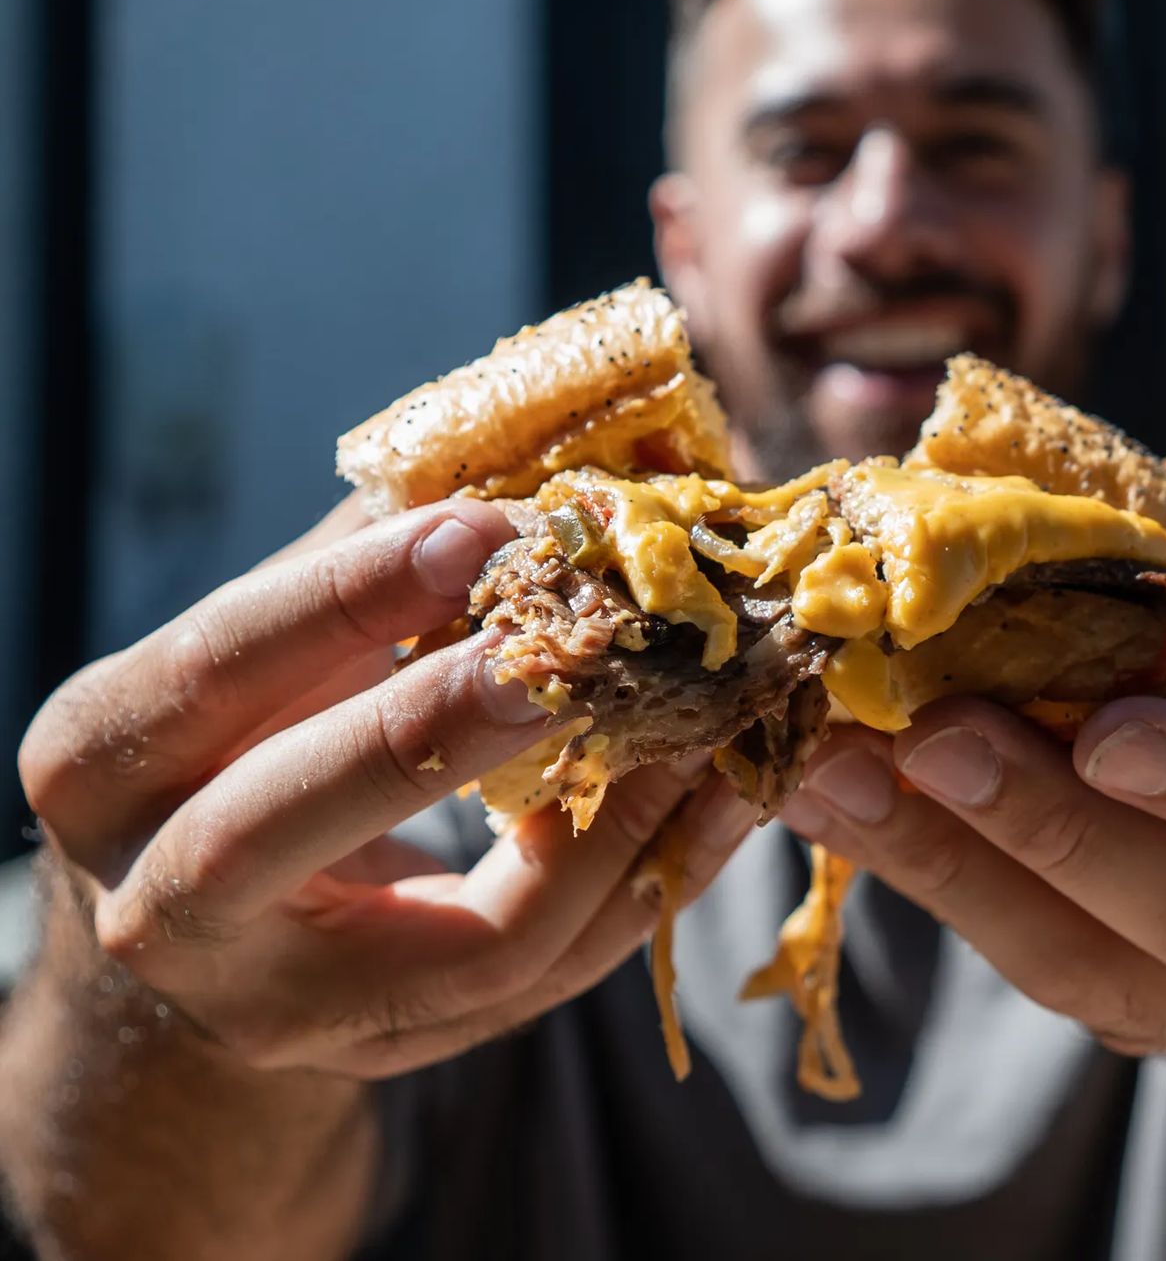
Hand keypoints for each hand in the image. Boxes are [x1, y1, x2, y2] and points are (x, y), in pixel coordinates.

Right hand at [19, 496, 756, 1079]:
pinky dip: (643, 882)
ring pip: (466, 945)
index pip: (213, 672)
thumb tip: (500, 463)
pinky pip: (546, 978)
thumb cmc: (243, 743)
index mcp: (104, 764)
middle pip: (273, 831)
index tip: (477, 529)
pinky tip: (715, 800)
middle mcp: (158, 907)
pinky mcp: (398, 1048)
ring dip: (607, 823)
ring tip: (696, 724)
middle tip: (566, 648)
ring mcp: (283, 1006)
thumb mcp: (263, 655)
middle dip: (428, 731)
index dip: (344, 600)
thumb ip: (355, 571)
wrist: (212, 933)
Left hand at [777, 455, 1165, 1083]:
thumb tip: (1099, 488)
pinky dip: (924, 882)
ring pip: (1090, 969)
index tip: (1105, 738)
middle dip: (1052, 830)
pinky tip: (835, 809)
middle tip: (931, 740)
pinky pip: (1025, 965)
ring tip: (836, 778)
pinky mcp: (1134, 1019)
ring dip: (951, 869)